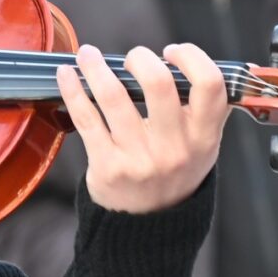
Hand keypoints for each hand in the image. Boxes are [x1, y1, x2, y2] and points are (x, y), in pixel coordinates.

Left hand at [57, 42, 228, 214]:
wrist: (148, 224)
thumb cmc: (174, 173)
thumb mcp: (203, 147)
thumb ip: (204, 110)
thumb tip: (190, 61)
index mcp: (203, 138)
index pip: (210, 85)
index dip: (191, 57)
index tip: (172, 52)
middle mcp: (174, 148)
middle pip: (159, 83)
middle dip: (140, 58)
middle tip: (132, 57)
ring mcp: (139, 159)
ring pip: (114, 96)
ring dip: (96, 67)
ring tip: (88, 54)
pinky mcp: (107, 166)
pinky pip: (86, 118)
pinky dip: (73, 90)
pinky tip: (67, 75)